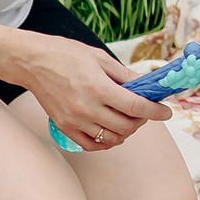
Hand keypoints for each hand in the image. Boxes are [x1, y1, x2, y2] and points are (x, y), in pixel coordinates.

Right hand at [19, 35, 170, 147]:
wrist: (33, 62)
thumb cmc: (66, 55)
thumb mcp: (100, 58)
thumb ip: (125, 76)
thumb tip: (146, 87)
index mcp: (98, 87)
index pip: (135, 107)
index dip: (155, 111)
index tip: (166, 112)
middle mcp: (86, 108)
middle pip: (126, 126)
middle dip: (142, 120)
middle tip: (144, 111)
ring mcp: (74, 121)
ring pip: (112, 138)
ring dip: (126, 131)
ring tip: (127, 119)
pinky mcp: (64, 127)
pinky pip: (92, 145)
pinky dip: (106, 141)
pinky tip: (111, 130)